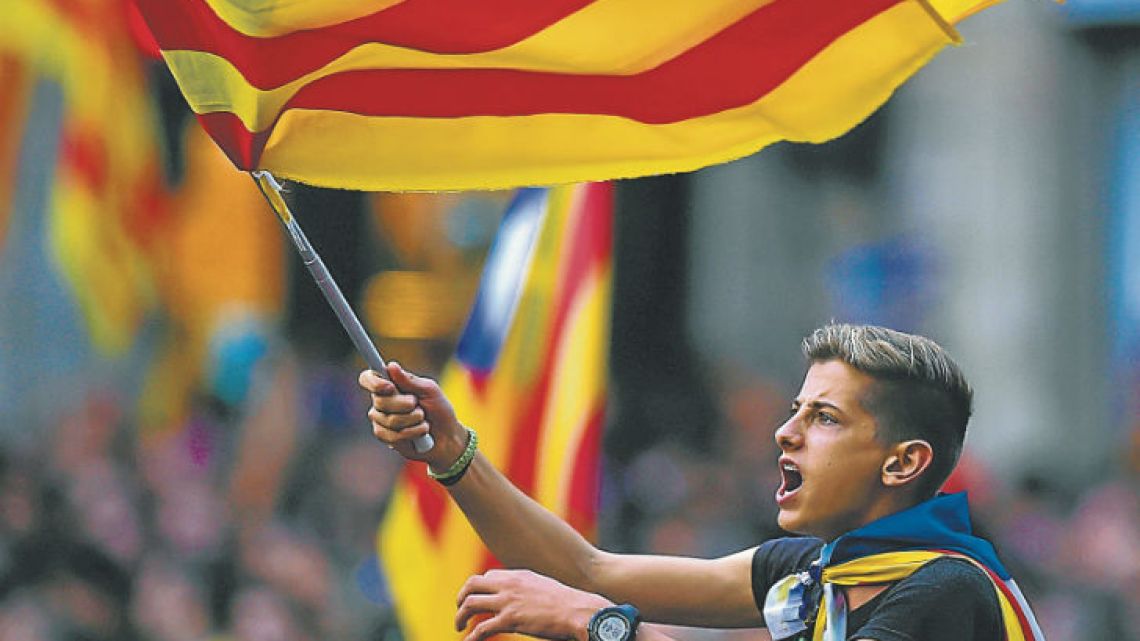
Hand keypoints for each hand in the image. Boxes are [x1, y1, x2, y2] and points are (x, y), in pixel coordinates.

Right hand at [358, 362, 466, 468]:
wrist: (447, 436)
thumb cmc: (438, 409)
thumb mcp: (429, 390)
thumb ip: (410, 380)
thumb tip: (391, 366)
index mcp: (389, 385)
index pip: (368, 378)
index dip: (374, 382)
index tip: (390, 387)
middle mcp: (380, 401)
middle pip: (380, 401)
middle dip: (405, 404)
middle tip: (418, 404)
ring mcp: (380, 420)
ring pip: (390, 419)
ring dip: (414, 419)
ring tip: (423, 419)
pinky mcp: (385, 437)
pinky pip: (394, 436)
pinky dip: (414, 432)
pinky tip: (421, 432)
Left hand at [456, 569, 611, 640]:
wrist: (579, 611)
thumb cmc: (567, 603)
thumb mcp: (544, 586)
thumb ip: (528, 588)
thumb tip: (523, 596)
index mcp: (518, 575)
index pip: (488, 577)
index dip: (479, 589)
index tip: (477, 600)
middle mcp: (509, 584)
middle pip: (472, 585)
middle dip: (461, 598)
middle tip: (460, 610)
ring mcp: (508, 601)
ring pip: (470, 604)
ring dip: (460, 616)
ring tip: (459, 626)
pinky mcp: (510, 620)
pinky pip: (481, 629)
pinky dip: (471, 637)